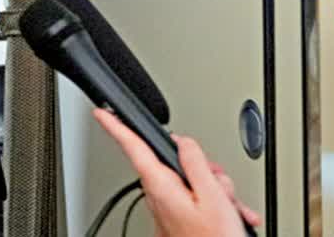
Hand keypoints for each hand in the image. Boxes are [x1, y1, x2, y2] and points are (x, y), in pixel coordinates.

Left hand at [93, 109, 257, 236]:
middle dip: (203, 169)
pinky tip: (231, 216)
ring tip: (230, 209)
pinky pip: (195, 201)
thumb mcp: (212, 195)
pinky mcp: (177, 220)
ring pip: (190, 183)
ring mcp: (167, 211)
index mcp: (161, 187)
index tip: (102, 113)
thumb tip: (183, 141)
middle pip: (174, 164)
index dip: (117, 128)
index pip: (134, 148)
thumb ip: (195, 162)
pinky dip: (216, 205)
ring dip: (216, 191)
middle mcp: (159, 198)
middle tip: (221, 186)